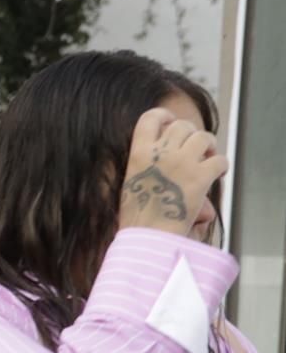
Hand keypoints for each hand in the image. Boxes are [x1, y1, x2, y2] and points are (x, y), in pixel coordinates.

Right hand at [119, 107, 226, 237]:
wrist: (146, 236)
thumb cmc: (136, 217)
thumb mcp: (130, 182)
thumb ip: (146, 164)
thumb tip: (174, 155)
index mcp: (139, 153)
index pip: (151, 118)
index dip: (164, 116)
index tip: (170, 122)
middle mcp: (161, 153)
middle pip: (182, 125)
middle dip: (190, 132)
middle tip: (194, 147)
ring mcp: (182, 164)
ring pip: (204, 137)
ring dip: (208, 145)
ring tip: (207, 157)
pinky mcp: (201, 178)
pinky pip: (220, 160)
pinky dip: (222, 165)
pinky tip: (218, 173)